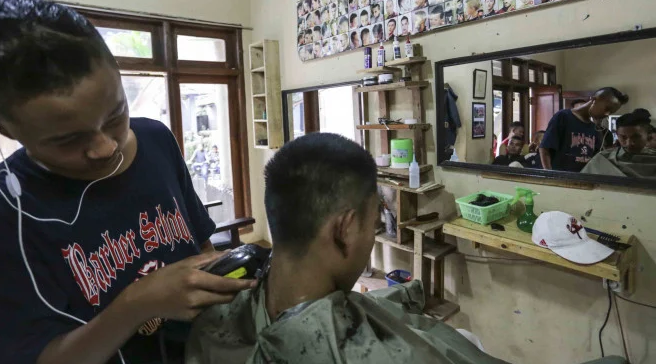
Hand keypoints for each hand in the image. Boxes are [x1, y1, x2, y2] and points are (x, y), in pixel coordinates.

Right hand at [118, 252, 254, 321]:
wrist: (144, 299)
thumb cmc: (165, 276)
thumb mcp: (185, 263)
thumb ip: (208, 259)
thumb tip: (229, 253)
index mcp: (194, 278)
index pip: (224, 283)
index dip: (241, 284)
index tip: (254, 282)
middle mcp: (195, 295)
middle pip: (225, 297)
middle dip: (234, 292)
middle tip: (239, 285)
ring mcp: (193, 309)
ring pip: (216, 303)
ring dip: (220, 296)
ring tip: (210, 288)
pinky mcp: (190, 319)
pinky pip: (205, 309)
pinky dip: (206, 303)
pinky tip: (195, 297)